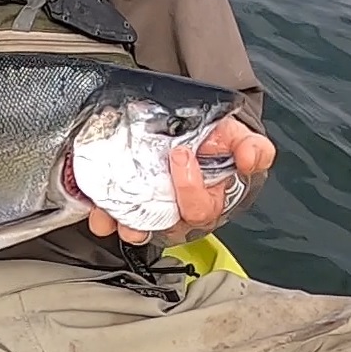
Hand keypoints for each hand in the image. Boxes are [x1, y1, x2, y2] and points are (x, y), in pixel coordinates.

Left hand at [88, 113, 276, 244]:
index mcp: (210, 197)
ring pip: (142, 225)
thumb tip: (252, 158)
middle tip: (146, 170)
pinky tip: (98, 216)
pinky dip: (105, 217)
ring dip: (128, 224)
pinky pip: (116, 217)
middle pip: (172, 220)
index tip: (181, 154)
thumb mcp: (234, 134)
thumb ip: (251, 146)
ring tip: (115, 217)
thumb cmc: (211, 137)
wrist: (182, 125)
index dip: (192, 187)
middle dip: (158, 203)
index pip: (203, 206)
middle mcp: (182, 208)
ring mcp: (155, 208)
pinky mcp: (129, 204)